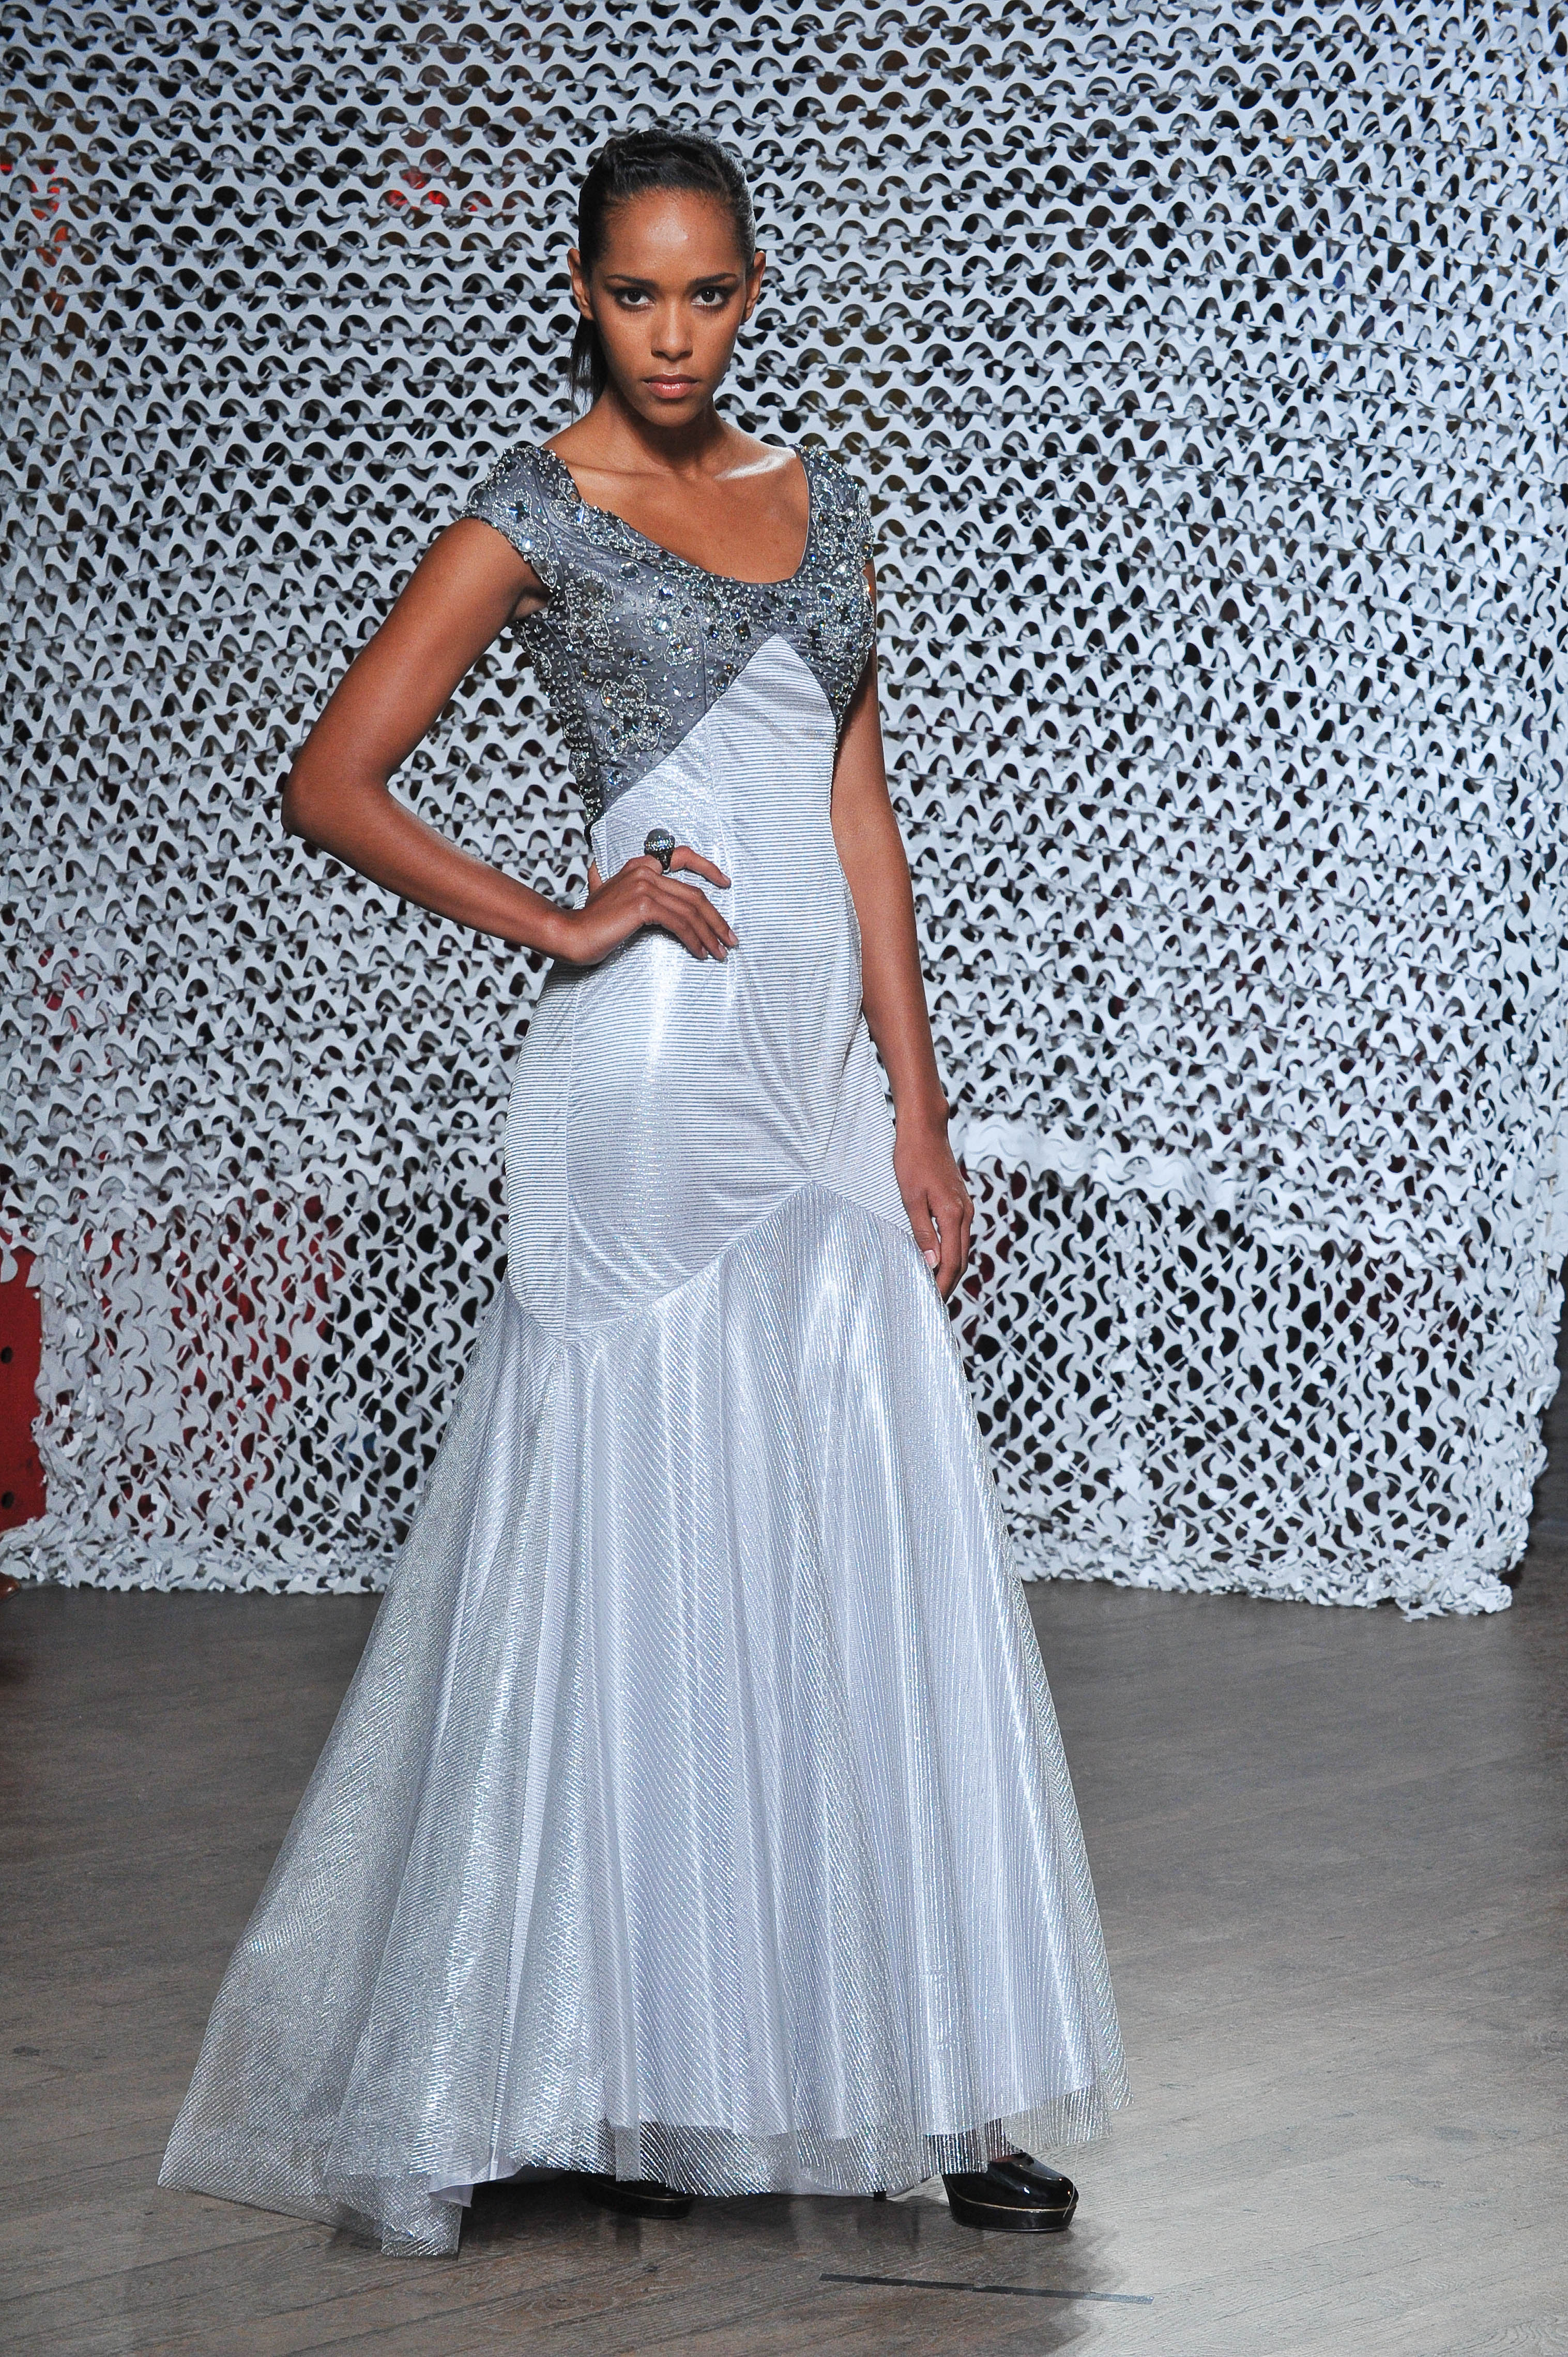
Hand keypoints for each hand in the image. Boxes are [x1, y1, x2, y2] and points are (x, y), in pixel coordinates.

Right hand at [556, 846, 736, 965]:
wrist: (570, 934)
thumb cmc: (589, 922)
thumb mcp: (602, 894)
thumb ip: (608, 883)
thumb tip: (602, 874)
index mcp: (639, 866)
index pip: (682, 856)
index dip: (708, 868)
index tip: (725, 883)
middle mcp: (644, 871)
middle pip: (694, 894)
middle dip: (717, 920)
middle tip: (729, 939)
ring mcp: (644, 886)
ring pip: (691, 911)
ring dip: (710, 934)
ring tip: (719, 952)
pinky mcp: (643, 905)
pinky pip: (679, 923)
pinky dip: (694, 939)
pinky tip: (699, 952)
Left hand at [894, 1117, 972, 1298]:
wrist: (926, 1130)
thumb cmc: (913, 1159)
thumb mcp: (911, 1198)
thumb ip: (922, 1232)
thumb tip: (932, 1263)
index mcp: (953, 1215)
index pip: (952, 1261)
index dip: (944, 1284)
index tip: (934, 1302)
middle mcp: (964, 1213)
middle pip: (961, 1259)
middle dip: (950, 1282)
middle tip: (935, 1303)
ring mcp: (964, 1207)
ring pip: (962, 1247)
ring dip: (951, 1269)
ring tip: (936, 1286)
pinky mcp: (960, 1202)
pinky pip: (959, 1234)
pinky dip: (952, 1252)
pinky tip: (939, 1258)